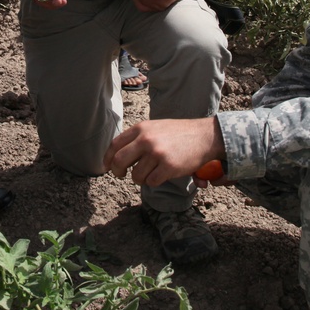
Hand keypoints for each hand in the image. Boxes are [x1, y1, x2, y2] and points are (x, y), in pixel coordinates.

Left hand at [103, 117, 224, 186]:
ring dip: (140, 178)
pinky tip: (162, 174)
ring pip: (135, 175)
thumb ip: (137, 138)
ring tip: (151, 172)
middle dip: (117, 171)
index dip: (107, 158)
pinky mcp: (167, 166)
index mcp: (141, 128)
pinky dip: (154, 181)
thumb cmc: (178, 133)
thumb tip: (117, 156)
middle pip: (119, 161)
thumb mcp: (154, 128)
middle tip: (121, 175)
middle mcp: (146, 139)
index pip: (115, 145)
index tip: (106, 167)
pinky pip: (151, 182)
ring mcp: (156, 153)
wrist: (203, 136)